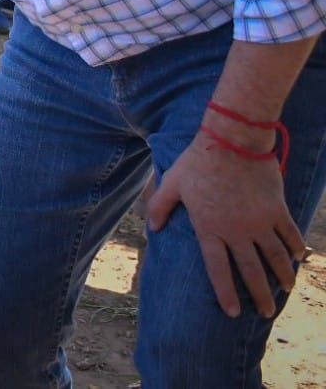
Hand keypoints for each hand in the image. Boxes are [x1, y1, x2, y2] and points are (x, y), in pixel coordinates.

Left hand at [146, 123, 304, 317]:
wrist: (231, 140)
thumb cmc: (197, 161)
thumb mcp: (172, 183)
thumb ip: (160, 207)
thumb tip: (152, 229)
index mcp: (209, 228)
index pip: (217, 269)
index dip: (226, 293)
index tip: (232, 312)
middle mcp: (236, 231)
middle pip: (251, 271)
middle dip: (259, 295)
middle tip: (266, 313)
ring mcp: (259, 221)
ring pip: (275, 258)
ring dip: (282, 276)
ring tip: (285, 289)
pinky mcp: (277, 209)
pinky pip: (290, 235)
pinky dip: (297, 248)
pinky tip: (300, 259)